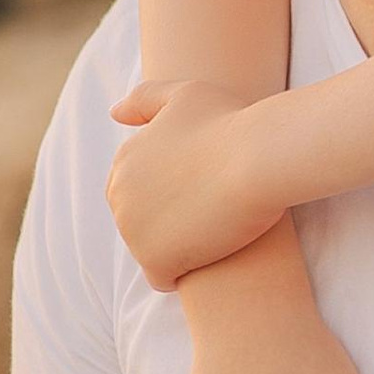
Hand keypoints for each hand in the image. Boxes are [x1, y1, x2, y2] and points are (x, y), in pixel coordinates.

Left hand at [107, 80, 280, 287]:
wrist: (258, 159)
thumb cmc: (231, 123)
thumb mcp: (185, 94)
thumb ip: (146, 100)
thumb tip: (115, 113)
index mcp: (124, 160)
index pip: (140, 191)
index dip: (174, 193)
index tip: (205, 188)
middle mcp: (118, 194)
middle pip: (142, 222)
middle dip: (170, 222)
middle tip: (213, 211)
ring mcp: (132, 229)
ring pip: (151, 251)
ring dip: (178, 247)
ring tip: (216, 232)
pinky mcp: (154, 259)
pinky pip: (161, 278)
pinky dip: (184, 272)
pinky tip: (211, 256)